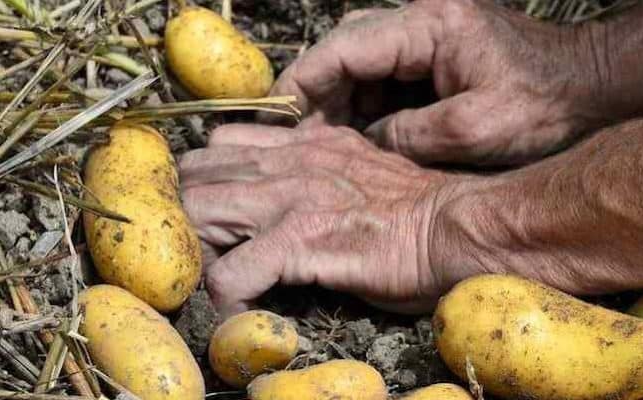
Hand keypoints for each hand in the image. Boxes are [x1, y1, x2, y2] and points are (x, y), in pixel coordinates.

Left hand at [178, 124, 467, 315]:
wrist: (456, 227)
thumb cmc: (419, 212)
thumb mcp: (362, 172)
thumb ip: (321, 173)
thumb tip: (293, 198)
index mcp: (304, 144)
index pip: (221, 146)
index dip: (205, 182)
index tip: (211, 220)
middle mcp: (288, 162)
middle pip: (194, 177)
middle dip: (186, 217)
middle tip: (201, 255)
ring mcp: (289, 199)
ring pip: (197, 216)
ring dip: (196, 255)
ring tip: (212, 283)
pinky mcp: (298, 240)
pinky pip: (231, 274)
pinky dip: (226, 298)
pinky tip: (240, 313)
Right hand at [269, 0, 611, 164]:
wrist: (592, 87)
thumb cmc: (546, 105)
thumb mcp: (474, 132)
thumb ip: (407, 137)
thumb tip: (359, 145)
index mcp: (430, 25)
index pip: (345, 46)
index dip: (303, 82)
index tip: (278, 119)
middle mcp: (423, 18)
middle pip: (347, 51)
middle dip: (321, 97)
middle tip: (301, 145)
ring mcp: (431, 33)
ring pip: (364, 64)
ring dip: (345, 106)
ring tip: (328, 151)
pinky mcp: (439, 52)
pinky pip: (389, 76)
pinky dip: (372, 107)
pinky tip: (364, 141)